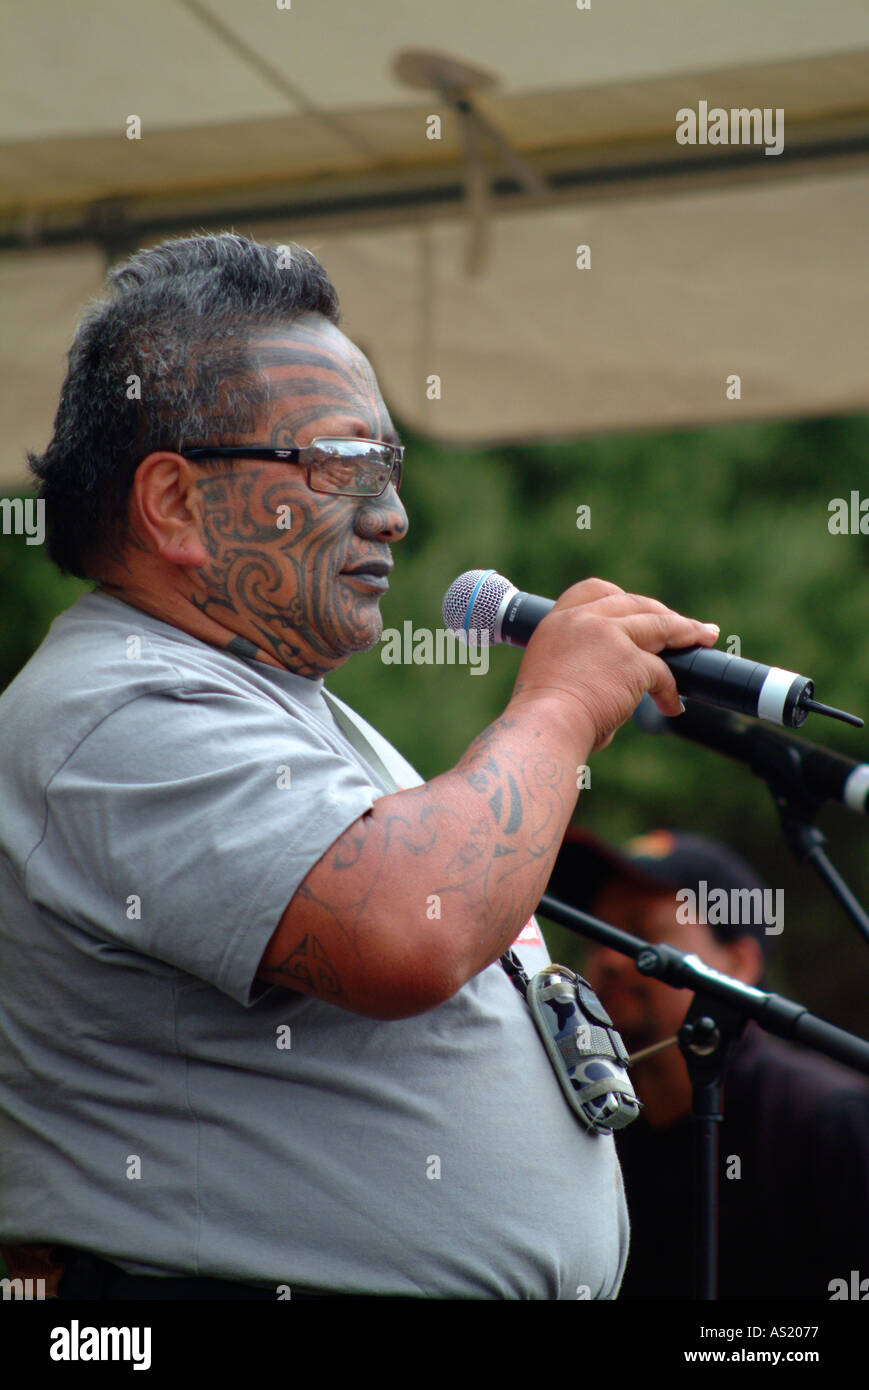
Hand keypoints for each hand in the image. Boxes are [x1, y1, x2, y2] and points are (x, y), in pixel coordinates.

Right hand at [509, 578, 719, 752]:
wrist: (545, 727)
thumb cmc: (542, 719)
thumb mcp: (550, 676)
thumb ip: (579, 666)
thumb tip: (612, 686)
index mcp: (557, 622)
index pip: (592, 591)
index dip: (619, 598)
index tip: (638, 609)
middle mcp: (583, 620)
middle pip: (633, 603)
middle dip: (662, 613)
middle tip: (683, 626)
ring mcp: (610, 635)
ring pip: (659, 625)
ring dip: (686, 632)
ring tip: (704, 639)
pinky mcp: (632, 660)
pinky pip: (663, 672)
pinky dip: (671, 691)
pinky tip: (672, 706)